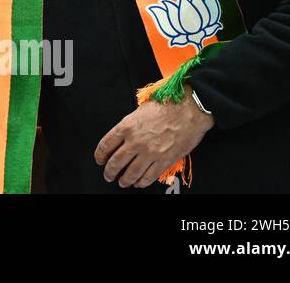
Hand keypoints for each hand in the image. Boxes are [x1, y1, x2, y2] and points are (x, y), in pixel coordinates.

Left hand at [94, 96, 212, 187]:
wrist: (189, 110)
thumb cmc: (167, 105)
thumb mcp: (140, 110)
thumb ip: (130, 124)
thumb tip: (125, 134)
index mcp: (127, 126)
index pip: (106, 144)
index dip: (100, 155)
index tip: (99, 160)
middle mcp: (135, 141)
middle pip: (116, 162)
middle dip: (109, 171)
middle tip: (108, 175)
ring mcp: (149, 153)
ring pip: (131, 172)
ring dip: (125, 180)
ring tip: (122, 182)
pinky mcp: (164, 160)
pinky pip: (149, 176)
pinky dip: (142, 182)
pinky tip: (139, 183)